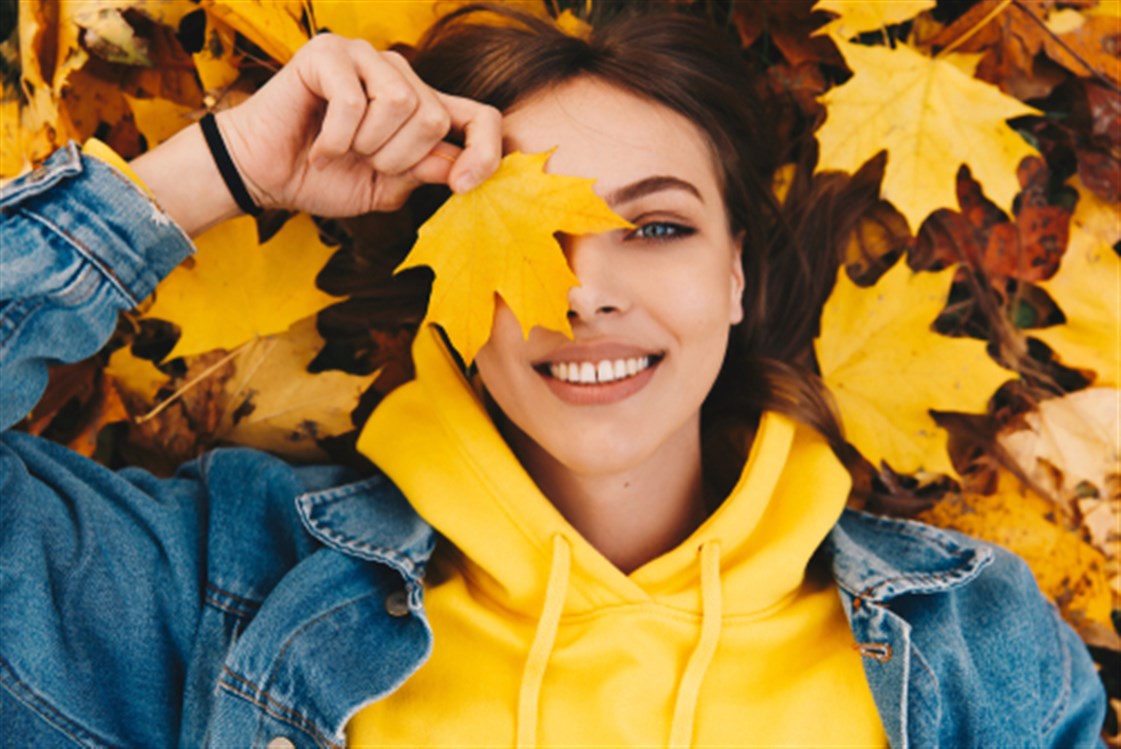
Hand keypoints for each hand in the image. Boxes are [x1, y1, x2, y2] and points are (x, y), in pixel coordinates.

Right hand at [217, 34, 501, 215]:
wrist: (264, 176)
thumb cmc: (324, 179)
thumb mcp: (387, 187)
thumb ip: (425, 171)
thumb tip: (461, 163)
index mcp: (423, 107)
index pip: (481, 118)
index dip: (484, 152)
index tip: (460, 186)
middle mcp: (400, 75)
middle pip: (434, 116)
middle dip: (398, 157)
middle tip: (362, 162)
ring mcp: (364, 57)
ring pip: (402, 103)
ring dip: (367, 144)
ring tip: (340, 150)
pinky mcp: (328, 53)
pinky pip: (355, 102)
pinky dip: (336, 139)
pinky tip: (319, 145)